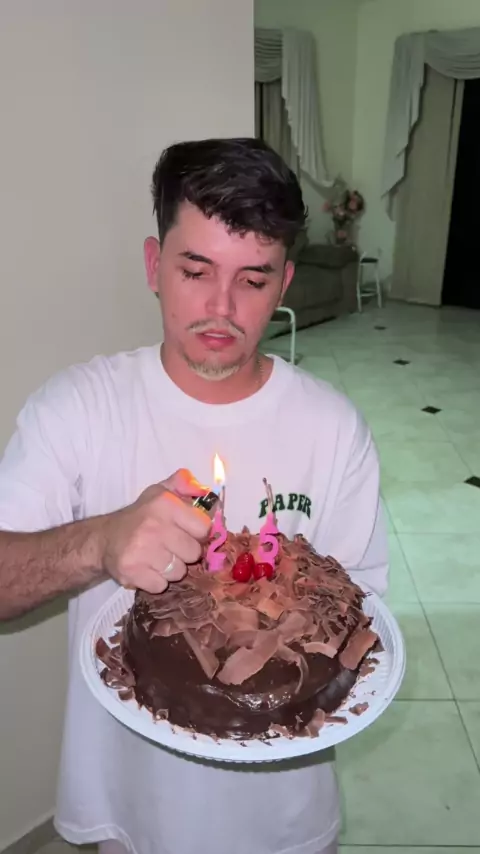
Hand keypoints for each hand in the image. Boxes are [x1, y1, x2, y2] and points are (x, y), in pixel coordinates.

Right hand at [101, 469, 210, 593]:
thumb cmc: (141, 516)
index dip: (198, 533)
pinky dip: (156, 582)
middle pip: (193, 553)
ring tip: (157, 558)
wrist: (104, 539)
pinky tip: (147, 569)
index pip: (203, 528)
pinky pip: (161, 586)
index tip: (187, 532)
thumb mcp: (160, 492)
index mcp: (165, 504)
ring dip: (171, 569)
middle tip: (170, 547)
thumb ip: (184, 484)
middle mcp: (154, 526)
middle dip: (184, 553)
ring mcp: (142, 550)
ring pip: (179, 572)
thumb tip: (206, 490)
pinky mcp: (132, 572)